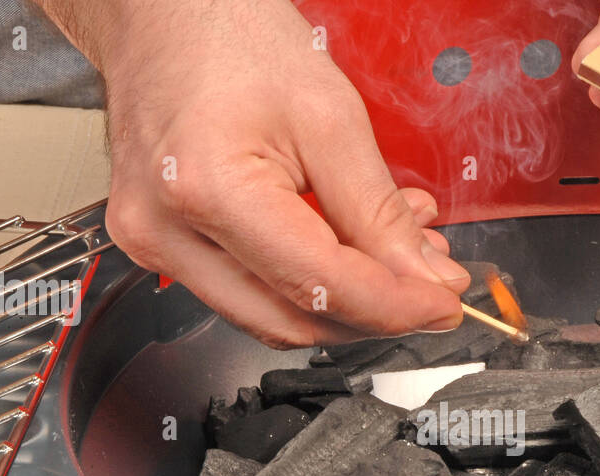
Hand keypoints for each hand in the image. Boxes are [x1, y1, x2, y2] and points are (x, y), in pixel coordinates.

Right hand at [34, 0, 469, 348]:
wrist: (159, 15)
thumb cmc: (227, 38)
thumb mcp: (329, 116)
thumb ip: (379, 212)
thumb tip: (425, 279)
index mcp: (206, 191)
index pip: (319, 287)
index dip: (394, 305)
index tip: (444, 305)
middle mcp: (165, 234)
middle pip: (292, 321)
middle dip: (372, 313)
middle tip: (429, 284)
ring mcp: (155, 246)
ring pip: (272, 317)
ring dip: (344, 300)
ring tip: (396, 253)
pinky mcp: (163, 248)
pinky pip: (249, 291)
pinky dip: (308, 282)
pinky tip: (348, 246)